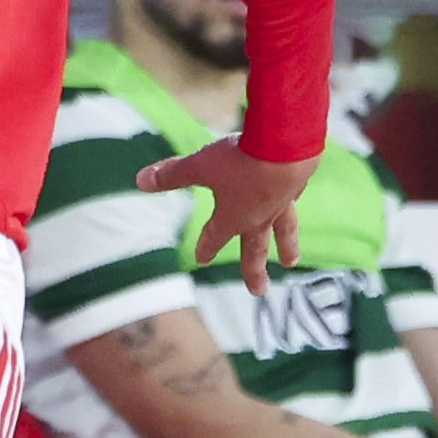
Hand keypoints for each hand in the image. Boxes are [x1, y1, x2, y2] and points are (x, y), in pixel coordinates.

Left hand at [138, 138, 313, 295]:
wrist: (287, 145)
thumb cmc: (241, 160)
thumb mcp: (200, 166)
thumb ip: (172, 175)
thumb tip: (140, 181)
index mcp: (234, 217)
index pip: (215, 237)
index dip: (206, 247)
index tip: (200, 260)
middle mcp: (259, 216)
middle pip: (255, 249)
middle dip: (254, 270)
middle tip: (258, 291)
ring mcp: (281, 203)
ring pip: (283, 231)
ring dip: (285, 247)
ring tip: (290, 263)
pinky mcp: (298, 184)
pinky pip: (292, 202)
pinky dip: (291, 207)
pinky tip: (293, 204)